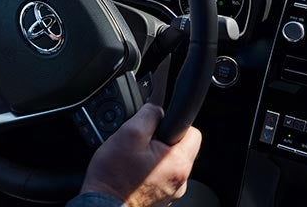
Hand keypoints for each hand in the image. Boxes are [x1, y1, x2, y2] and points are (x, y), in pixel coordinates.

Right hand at [81, 104, 201, 206]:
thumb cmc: (113, 177)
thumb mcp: (129, 133)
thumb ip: (149, 115)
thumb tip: (158, 107)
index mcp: (179, 163)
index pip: (193, 132)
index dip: (175, 123)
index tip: (159, 126)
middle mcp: (180, 181)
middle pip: (180, 149)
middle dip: (162, 141)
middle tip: (140, 144)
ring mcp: (170, 192)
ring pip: (168, 164)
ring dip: (154, 158)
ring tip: (133, 160)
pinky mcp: (160, 199)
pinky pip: (160, 178)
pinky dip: (148, 173)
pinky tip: (132, 173)